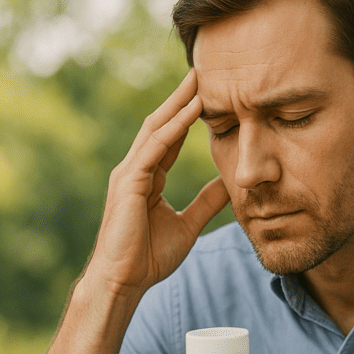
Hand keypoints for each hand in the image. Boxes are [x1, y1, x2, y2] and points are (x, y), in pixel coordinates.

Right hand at [88, 69, 229, 296]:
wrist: (124, 281)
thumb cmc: (149, 258)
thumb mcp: (188, 224)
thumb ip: (207, 203)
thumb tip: (229, 186)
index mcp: (148, 178)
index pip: (170, 138)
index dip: (188, 116)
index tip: (209, 94)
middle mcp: (136, 169)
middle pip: (161, 124)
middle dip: (181, 98)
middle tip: (202, 72)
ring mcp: (129, 173)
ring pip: (156, 129)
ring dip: (178, 103)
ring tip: (198, 81)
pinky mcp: (128, 182)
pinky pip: (155, 148)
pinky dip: (174, 127)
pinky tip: (192, 111)